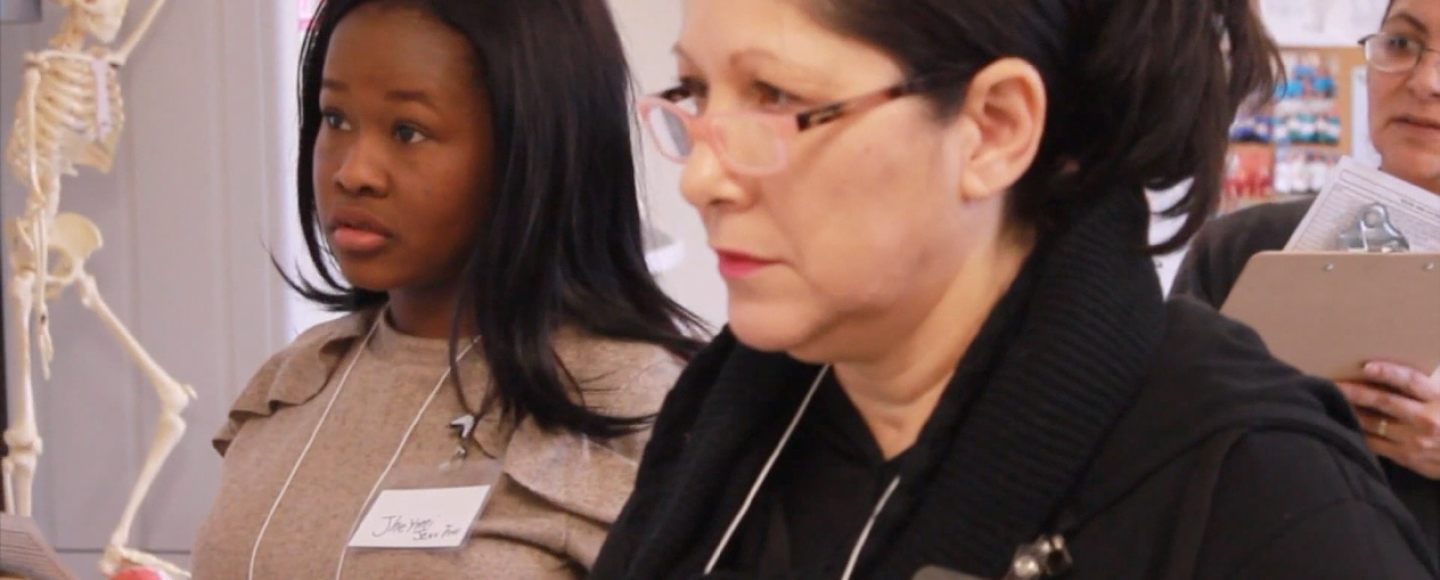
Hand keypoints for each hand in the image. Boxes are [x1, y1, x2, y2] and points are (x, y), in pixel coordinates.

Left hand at [1337, 362, 1439, 479]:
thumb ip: (1423, 391)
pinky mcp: (1407, 457)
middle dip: (1356, 391)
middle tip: (1333, 382)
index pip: (1412, 382)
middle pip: (1385, 401)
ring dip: (1351, 412)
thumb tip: (1384, 374)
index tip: (1367, 366)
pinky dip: (1358, 433)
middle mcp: (1427, 420)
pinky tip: (1343, 424)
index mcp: (1438, 400)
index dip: (1389, 372)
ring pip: (1374, 424)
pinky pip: (1374, 444)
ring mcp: (1415, 441)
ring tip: (1330, 400)